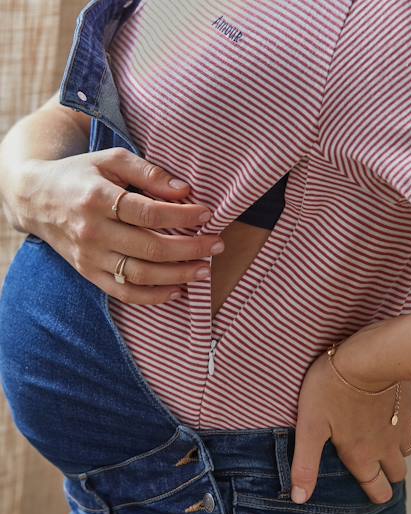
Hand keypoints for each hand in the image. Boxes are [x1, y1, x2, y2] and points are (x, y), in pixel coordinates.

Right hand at [18, 148, 224, 303]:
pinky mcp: (88, 273)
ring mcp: (89, 257)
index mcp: (97, 198)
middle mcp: (92, 231)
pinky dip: (153, 297)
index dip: (182, 215)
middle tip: (217, 246)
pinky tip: (178, 290)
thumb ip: (148, 172)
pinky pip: (124, 293)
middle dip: (190, 249)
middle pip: (150, 248)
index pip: (148, 213)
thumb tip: (185, 190)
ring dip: (178, 275)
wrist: (36, 199)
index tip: (208, 214)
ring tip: (205, 270)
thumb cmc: (80, 175)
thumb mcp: (110, 160)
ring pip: (140, 275)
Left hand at [290, 335, 410, 504]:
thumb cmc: (331, 390)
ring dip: (397, 448)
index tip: (369, 488)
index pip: (378, 491)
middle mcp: (387, 447)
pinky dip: (405, 420)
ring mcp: (402, 426)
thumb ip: (305, 465)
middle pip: (397, 474)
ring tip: (379, 436)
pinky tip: (390, 409)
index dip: (374, 492)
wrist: (365, 357)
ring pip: (408, 449)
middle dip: (387, 473)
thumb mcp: (310, 427)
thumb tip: (298, 498)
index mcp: (362, 456)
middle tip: (372, 461)